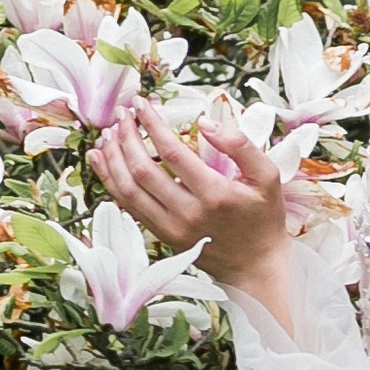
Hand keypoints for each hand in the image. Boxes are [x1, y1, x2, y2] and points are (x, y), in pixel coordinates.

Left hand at [91, 105, 292, 312]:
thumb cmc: (263, 218)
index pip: (173, 152)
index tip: (141, 104)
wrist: (256, 266)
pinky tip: (102, 161)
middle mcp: (188, 213)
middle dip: (127, 137)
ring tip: (107, 133)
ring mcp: (172, 228)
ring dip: (113, 159)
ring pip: (129, 190)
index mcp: (215, 194)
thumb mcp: (268, 177)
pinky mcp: (163, 237)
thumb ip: (241, 146)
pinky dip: (111, 182)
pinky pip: (129, 207)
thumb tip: (206, 122)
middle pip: (143, 170)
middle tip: (122, 114)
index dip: (152, 125)